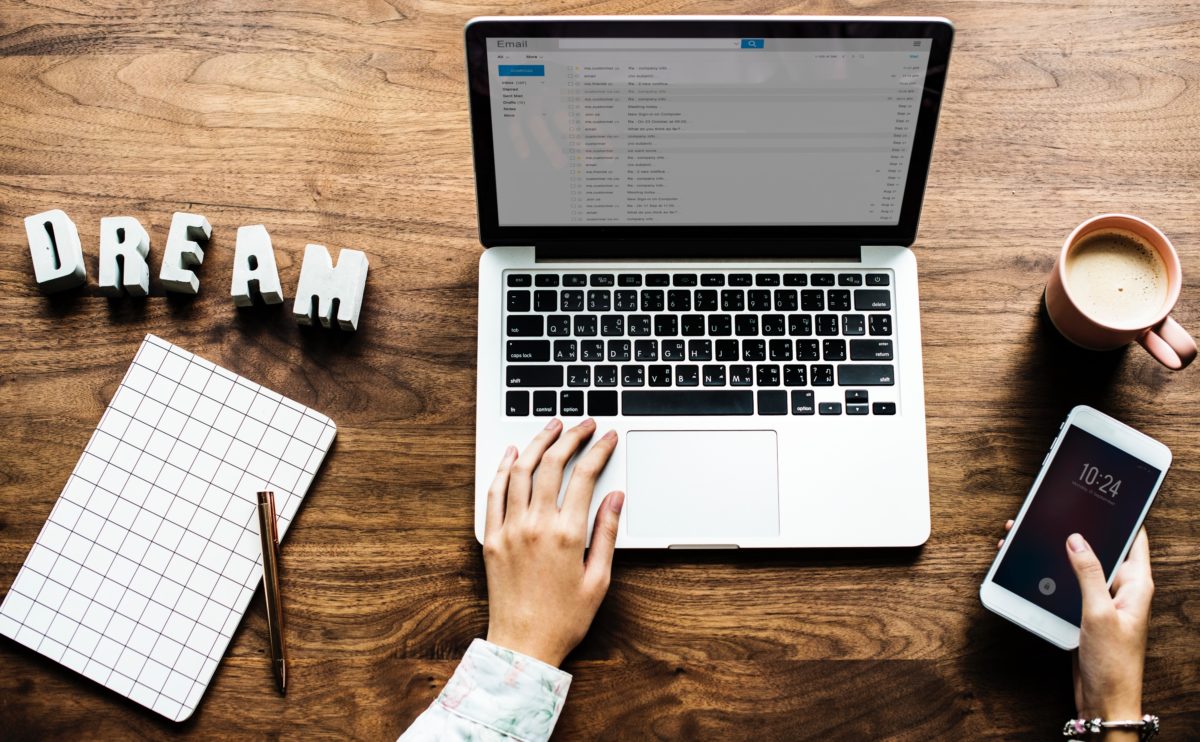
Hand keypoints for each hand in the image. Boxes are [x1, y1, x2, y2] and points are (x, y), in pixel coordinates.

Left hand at [482, 418, 623, 666]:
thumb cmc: (564, 619)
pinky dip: (503, 468)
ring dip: (536, 443)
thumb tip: (615, 498)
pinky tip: (512, 454)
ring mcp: (509, 529)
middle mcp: (535, 525)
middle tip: (583, 424)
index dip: (598, 450)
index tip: (607, 437)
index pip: (585, 476)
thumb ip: (605, 533)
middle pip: (551, 464)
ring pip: (520, 471)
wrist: (522, 645)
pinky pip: (494, 493)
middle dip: (570, 437)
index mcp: (566, 535)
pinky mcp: (490, 538)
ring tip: (552, 427)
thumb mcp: (598, 579)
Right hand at [997, 523, 1152, 725]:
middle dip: (1076, 530)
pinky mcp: (1084, 612)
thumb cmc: (1113, 663)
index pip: (1134, 538)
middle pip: (1101, 548)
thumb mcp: (1099, 613)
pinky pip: (1067, 585)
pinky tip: (1028, 567)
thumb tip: (1077, 540)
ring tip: (1028, 535)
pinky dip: (1049, 574)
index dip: (1122, 516)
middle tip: (1052, 510)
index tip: (1104, 495)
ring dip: (1056, 553)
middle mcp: (1121, 589)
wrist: (1104, 701)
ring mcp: (1101, 600)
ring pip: (1078, 566)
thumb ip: (1088, 574)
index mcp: (1136, 584)